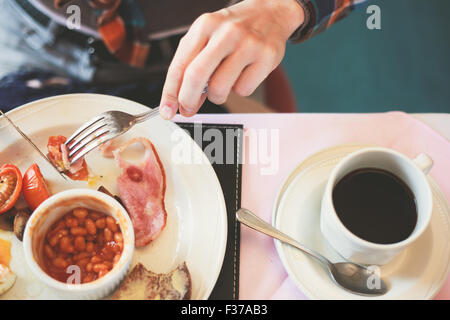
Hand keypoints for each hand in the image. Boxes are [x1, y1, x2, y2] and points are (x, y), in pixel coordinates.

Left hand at [159, 0, 303, 118]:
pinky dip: (239, 89)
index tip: (167, 110)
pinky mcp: (266, 58)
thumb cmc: (233, 30)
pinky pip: (243, 90)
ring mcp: (248, 45)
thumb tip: (180, 102)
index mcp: (205, 25)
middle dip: (187, 100)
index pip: (179, 65)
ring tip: (222, 83)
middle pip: (196, 76)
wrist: (270, 12)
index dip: (170, 92)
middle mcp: (226, 33)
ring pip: (220, 88)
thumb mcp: (207, 38)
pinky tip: (243, 74)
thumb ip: (191, 67)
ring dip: (216, 96)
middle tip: (187, 109)